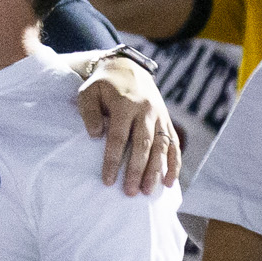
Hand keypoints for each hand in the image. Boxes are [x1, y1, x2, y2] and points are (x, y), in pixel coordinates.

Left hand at [77, 58, 180, 195]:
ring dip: (156, 171)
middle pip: (143, 145)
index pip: (118, 137)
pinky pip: (173, 145)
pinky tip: (169, 182)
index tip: (108, 180)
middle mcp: (146, 111)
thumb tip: (95, 135)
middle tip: (131, 192)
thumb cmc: (102, 85)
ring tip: (149, 191)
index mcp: (125, 104)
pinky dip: (174, 164)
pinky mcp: (167, 121)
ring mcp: (160, 116)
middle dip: (137, 171)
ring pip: (161, 147)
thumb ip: (89, 112)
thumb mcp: (88, 92)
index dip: (113, 160)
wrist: (127, 68)